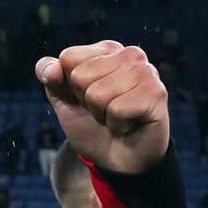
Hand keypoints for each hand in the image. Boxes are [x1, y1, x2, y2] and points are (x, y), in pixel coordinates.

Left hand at [36, 41, 169, 173]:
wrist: (116, 158)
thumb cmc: (92, 124)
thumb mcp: (63, 99)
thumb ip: (50, 78)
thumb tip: (51, 68)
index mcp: (106, 50)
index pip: (68, 58)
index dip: (70, 85)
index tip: (86, 97)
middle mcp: (129, 54)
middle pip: (80, 76)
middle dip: (86, 101)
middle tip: (104, 110)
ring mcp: (146, 71)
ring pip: (97, 94)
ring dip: (102, 114)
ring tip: (117, 116)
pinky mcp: (157, 93)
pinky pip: (117, 109)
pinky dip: (117, 124)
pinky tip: (129, 124)